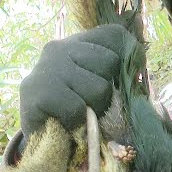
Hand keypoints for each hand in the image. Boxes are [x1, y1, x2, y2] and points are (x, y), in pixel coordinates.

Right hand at [17, 24, 133, 136]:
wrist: (31, 137)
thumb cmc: (67, 109)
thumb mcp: (89, 81)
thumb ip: (110, 69)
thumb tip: (140, 56)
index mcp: (75, 43)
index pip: (114, 34)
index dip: (129, 53)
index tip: (127, 76)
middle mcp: (60, 49)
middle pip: (111, 62)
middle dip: (107, 90)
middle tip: (88, 103)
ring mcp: (48, 69)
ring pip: (100, 88)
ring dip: (93, 109)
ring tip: (76, 114)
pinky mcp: (39, 93)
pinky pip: (77, 109)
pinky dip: (75, 122)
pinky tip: (63, 122)